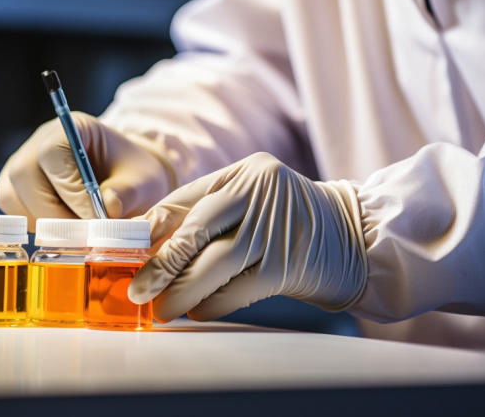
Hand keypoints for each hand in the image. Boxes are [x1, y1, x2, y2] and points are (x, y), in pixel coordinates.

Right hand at [0, 112, 173, 230]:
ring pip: (13, 198)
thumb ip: (128, 192)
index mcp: (70, 128)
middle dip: (54, 213)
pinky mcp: (15, 191)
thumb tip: (109, 206)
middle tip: (86, 235)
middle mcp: (38, 143)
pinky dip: (38, 228)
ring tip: (81, 233)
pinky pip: (14, 212)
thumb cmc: (132, 176)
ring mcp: (22, 167)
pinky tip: (66, 231)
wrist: (125, 182)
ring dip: (45, 224)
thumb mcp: (143, 182)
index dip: (69, 188)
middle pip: (23, 176)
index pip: (51, 152)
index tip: (94, 216)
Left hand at [128, 152, 366, 320]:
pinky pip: (237, 289)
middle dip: (160, 264)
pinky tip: (197, 311)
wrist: (356, 235)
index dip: (152, 229)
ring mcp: (274, 228)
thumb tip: (152, 245)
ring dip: (182, 291)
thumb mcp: (253, 201)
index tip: (127, 253)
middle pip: (195, 230)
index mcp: (244, 172)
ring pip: (213, 263)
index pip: (184, 199)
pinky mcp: (286, 264)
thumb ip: (209, 213)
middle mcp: (258, 193)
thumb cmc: (290, 222)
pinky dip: (213, 303)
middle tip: (137, 290)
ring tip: (162, 309)